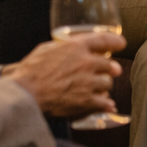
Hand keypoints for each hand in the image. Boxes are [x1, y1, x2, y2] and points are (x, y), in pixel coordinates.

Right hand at [6, 31, 125, 119]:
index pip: (104, 40)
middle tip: (110, 71)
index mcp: (76, 47)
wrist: (25, 94)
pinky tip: (108, 106)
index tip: (122, 44)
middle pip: (110, 65)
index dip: (116, 41)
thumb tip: (68, 47)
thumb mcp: (45, 49)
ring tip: (96, 89)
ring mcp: (88, 83)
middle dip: (111, 69)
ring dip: (103, 86)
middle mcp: (86, 63)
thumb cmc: (29, 72)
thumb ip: (62, 47)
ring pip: (108, 83)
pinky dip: (106, 104)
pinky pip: (105, 103)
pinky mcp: (87, 101)